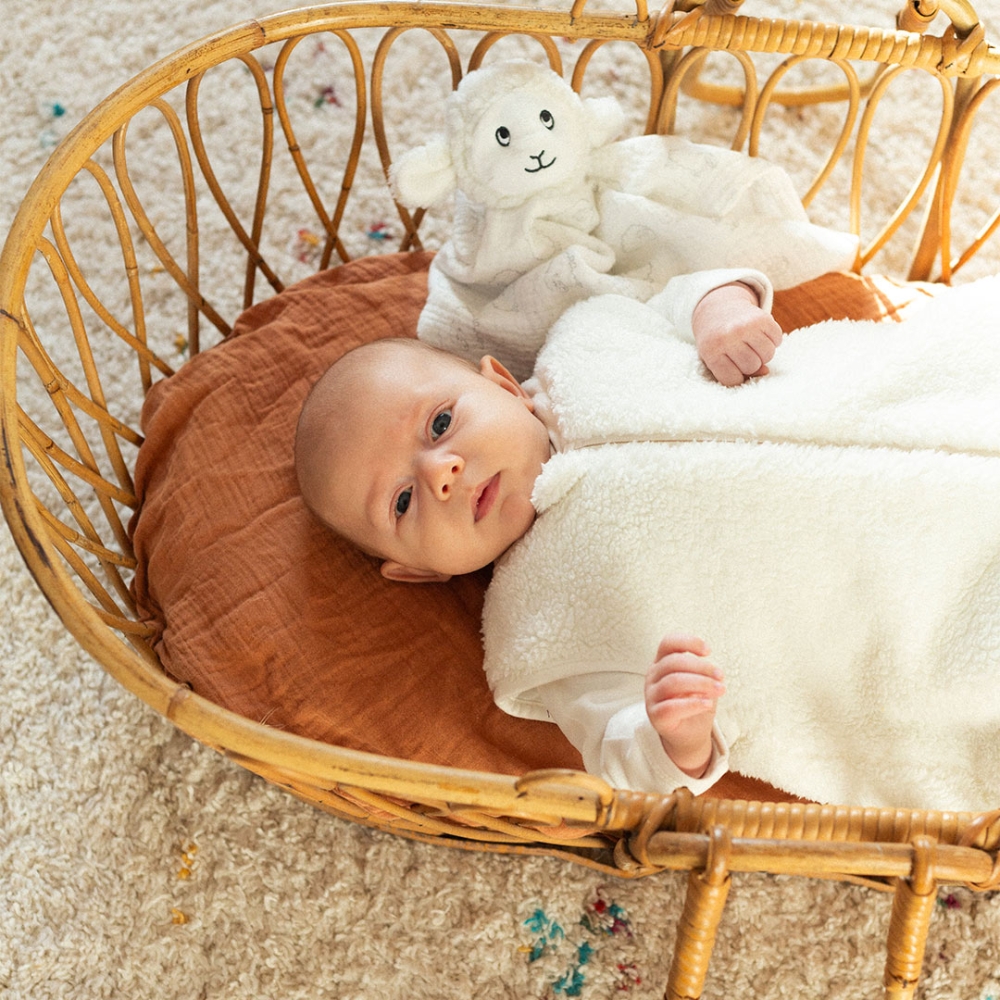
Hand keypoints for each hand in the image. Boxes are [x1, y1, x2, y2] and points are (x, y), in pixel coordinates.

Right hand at [645, 634, 724, 777]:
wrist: (689, 736)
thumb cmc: (695, 703)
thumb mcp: (701, 683)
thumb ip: (703, 673)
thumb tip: (713, 673)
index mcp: (662, 663)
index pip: (668, 643)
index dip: (688, 642)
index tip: (709, 651)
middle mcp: (653, 676)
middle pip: (673, 662)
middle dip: (701, 667)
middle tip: (721, 676)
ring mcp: (651, 696)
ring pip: (673, 682)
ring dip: (701, 684)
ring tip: (720, 690)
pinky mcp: (655, 716)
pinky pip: (671, 707)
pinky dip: (693, 703)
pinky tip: (707, 704)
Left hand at [692, 283, 782, 386]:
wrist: (718, 309)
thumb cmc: (717, 340)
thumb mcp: (717, 357)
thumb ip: (737, 371)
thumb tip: (766, 371)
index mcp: (711, 350)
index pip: (732, 379)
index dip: (736, 377)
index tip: (732, 368)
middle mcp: (728, 337)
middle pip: (752, 367)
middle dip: (750, 364)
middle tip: (741, 352)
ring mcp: (745, 326)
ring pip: (767, 355)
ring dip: (763, 353)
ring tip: (752, 344)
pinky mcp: (762, 317)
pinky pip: (777, 340)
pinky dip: (773, 340)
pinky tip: (761, 335)